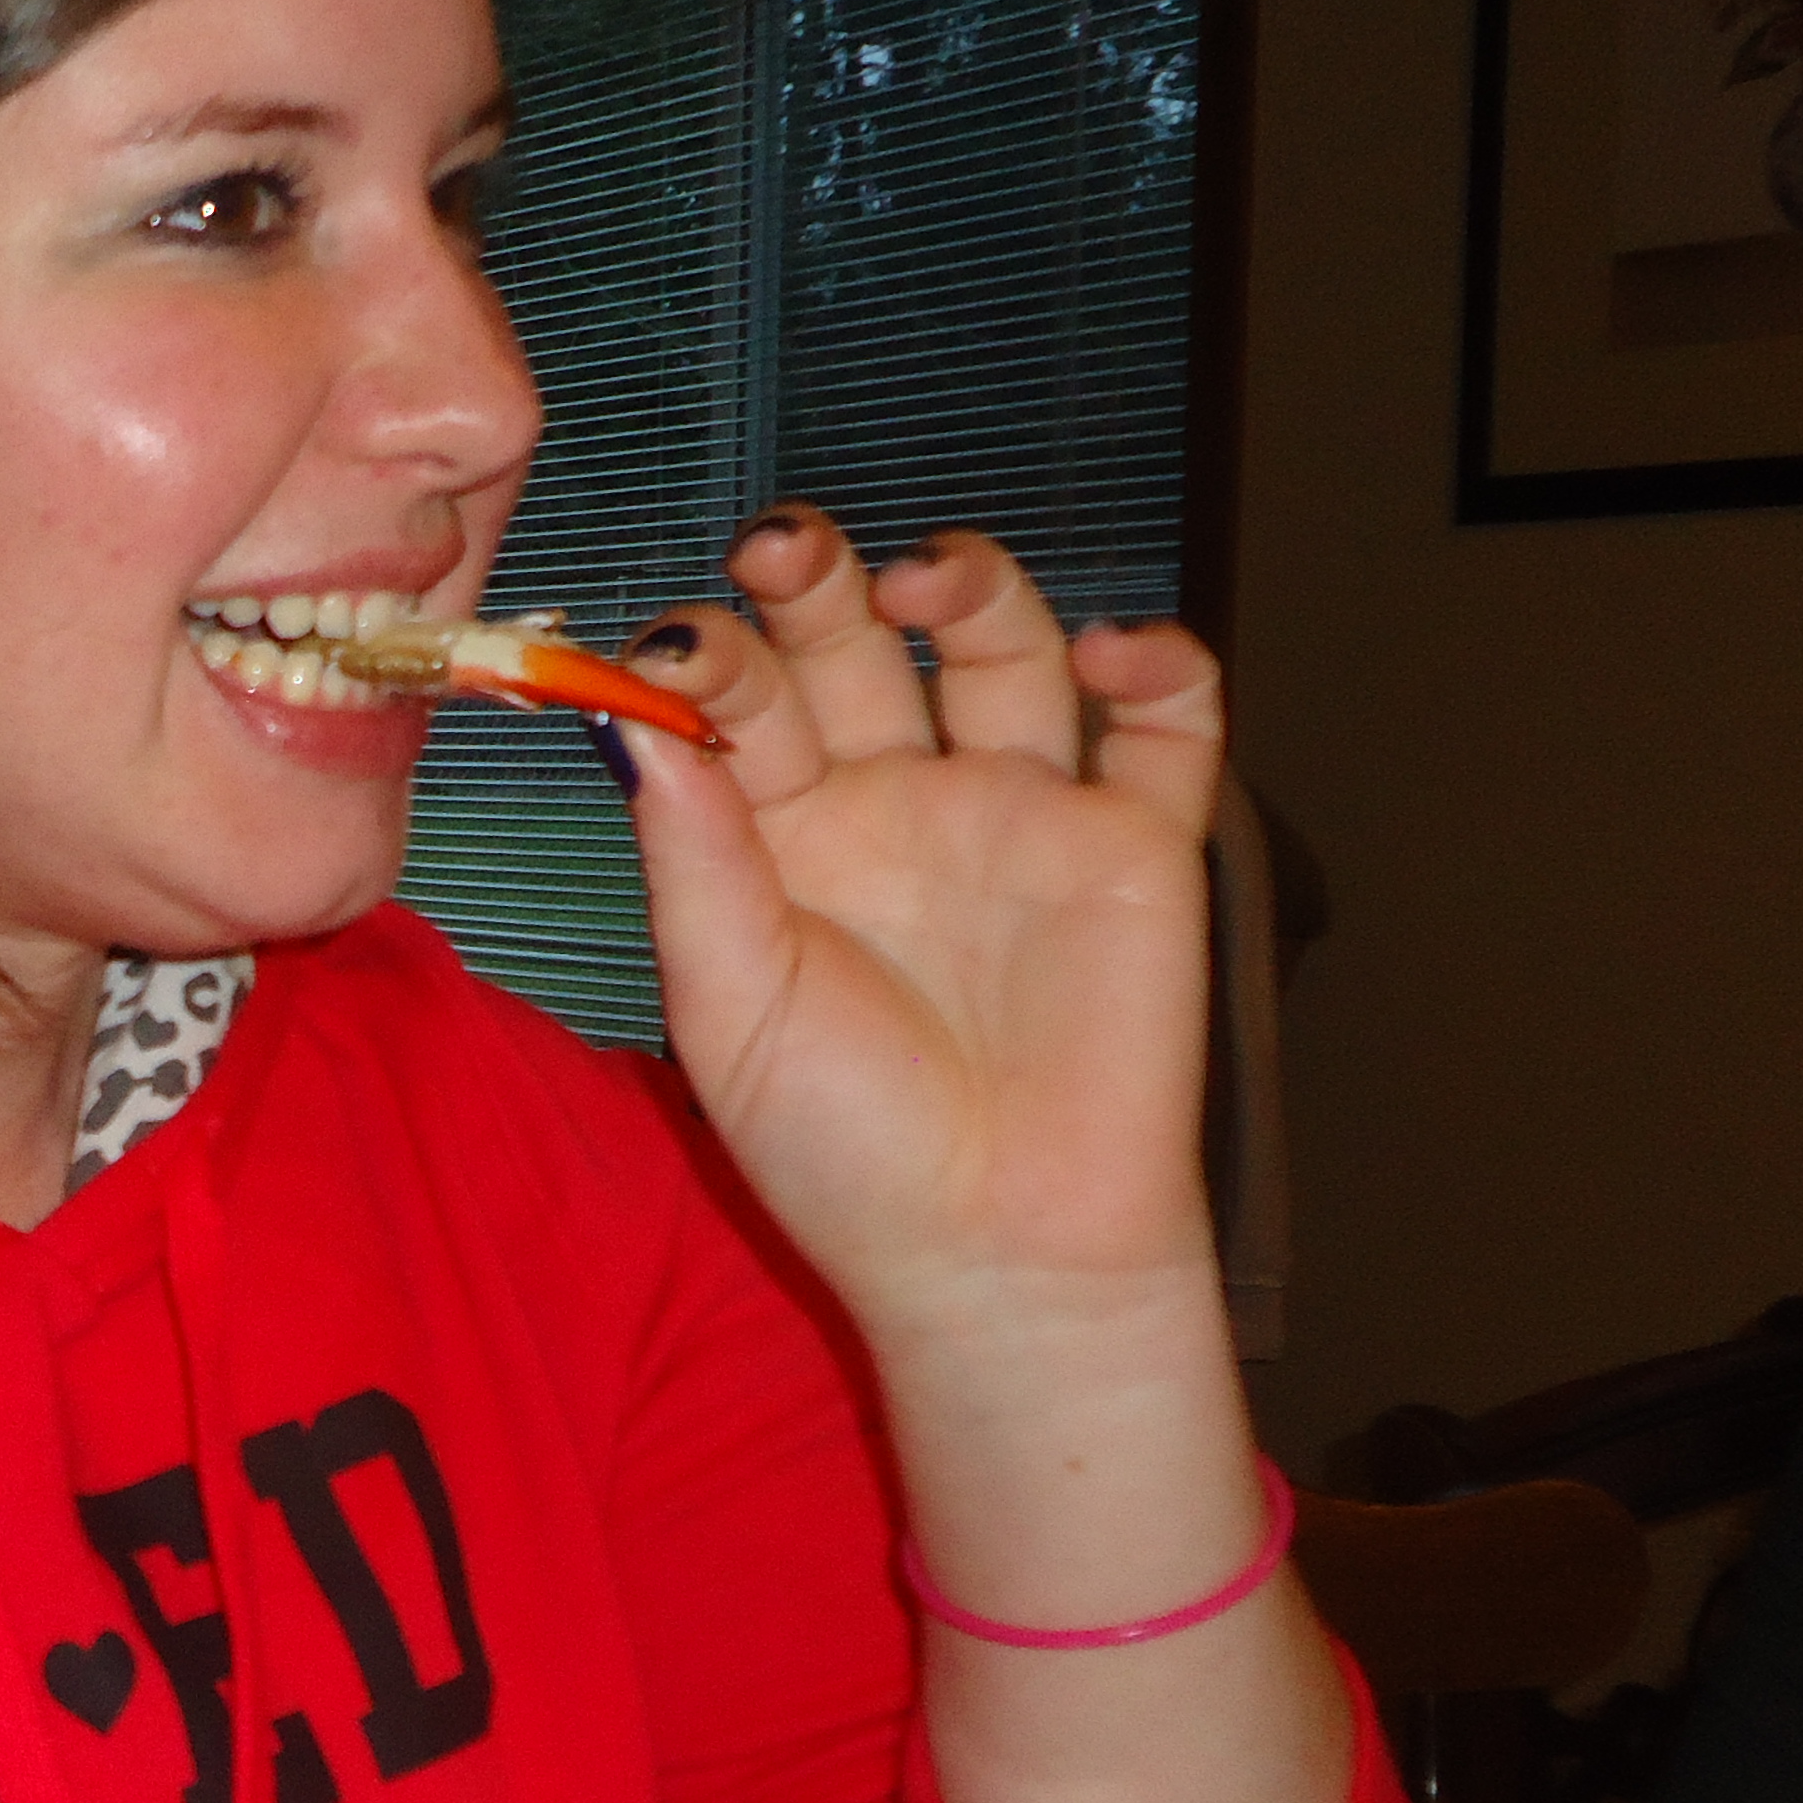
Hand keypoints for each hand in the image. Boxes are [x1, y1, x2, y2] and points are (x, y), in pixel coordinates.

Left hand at [609, 501, 1221, 1348]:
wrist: (995, 1253)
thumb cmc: (845, 1151)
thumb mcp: (731, 1002)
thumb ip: (694, 854)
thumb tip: (633, 718)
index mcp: (781, 838)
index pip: (737, 700)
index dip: (705, 656)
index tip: (670, 651)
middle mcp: (895, 805)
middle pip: (855, 644)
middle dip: (816, 577)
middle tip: (782, 549)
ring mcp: (1017, 814)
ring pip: (1002, 648)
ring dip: (969, 584)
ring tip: (924, 582)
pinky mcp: (1136, 846)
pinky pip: (1169, 722)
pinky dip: (1159, 660)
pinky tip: (1109, 653)